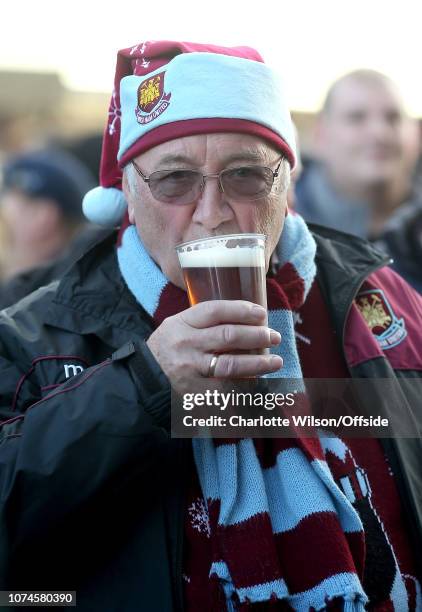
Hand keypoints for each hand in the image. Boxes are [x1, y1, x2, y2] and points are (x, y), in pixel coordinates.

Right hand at [146, 300, 281, 390]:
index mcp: (181, 324)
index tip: (261, 313)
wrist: (143, 381)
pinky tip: (258, 382)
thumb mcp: (176, 326)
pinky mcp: (195, 393)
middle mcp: (186, 345)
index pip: (215, 310)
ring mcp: (191, 370)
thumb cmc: (166, 349)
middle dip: (257, 335)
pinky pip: (226, 389)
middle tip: (274, 336)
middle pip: (228, 336)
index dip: (242, 310)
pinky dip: (245, 385)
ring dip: (258, 363)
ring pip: (231, 364)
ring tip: (275, 361)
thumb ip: (203, 321)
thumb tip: (245, 317)